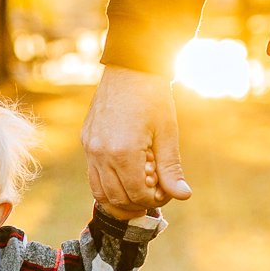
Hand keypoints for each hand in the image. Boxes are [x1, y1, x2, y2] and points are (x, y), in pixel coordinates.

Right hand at [83, 65, 191, 213]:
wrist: (130, 68)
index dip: (155, 200)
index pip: (137, 194)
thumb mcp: (167, 133)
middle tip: (155, 193)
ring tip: (140, 188)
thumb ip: (171, 168)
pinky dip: (108, 183)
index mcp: (123, 152)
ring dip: (121, 197)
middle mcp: (101, 154)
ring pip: (100, 191)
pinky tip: (126, 175)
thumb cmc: (153, 98)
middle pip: (118, 198)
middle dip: (139, 202)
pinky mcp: (86, 141)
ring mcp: (90, 148)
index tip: (168, 191)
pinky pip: (93, 175)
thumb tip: (183, 196)